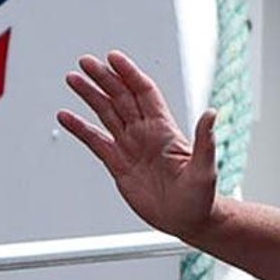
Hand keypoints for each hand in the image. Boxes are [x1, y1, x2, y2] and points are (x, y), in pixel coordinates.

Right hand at [56, 51, 217, 240]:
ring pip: (106, 113)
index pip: (144, 92)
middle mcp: (145, 133)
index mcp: (164, 129)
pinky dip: (80, 128)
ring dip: (90, 95)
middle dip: (103, 78)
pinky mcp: (118, 164)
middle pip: (120, 97)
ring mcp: (130, 147)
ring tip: (73, 80)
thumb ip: (205, 140)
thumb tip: (212, 114)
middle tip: (86, 62)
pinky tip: (68, 117)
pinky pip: (96, 141)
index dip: (129, 74)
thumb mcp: (206, 169)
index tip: (113, 58)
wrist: (187, 221)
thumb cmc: (201, 197)